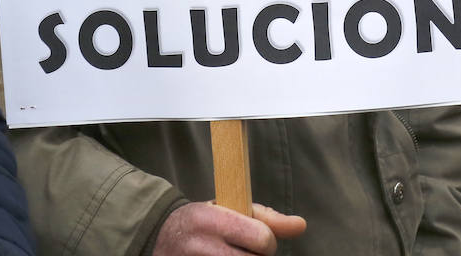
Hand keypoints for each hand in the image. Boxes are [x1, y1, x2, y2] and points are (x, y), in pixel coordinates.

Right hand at [152, 200, 306, 255]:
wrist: (160, 238)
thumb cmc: (203, 223)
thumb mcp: (226, 209)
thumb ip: (265, 217)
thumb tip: (301, 225)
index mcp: (211, 219)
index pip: (263, 239)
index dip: (266, 241)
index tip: (255, 239)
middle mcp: (202, 246)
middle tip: (244, 251)